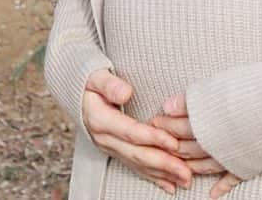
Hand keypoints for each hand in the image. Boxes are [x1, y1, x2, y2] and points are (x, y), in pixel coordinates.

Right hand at [82, 69, 192, 194]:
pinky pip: (135, 167)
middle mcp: (105, 138)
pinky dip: (153, 177)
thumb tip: (126, 92)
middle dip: (163, 163)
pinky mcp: (115, 151)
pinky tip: (169, 185)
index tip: (173, 142)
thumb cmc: (89, 80)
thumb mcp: (95, 76)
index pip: (130, 132)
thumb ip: (109, 84)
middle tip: (185, 171)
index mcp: (100, 119)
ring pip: (138, 164)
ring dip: (162, 174)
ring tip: (184, 179)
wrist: (76, 92)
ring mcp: (110, 147)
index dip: (152, 138)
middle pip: (137, 154)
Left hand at [149, 94, 242, 198]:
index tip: (154, 120)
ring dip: (187, 165)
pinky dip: (219, 188)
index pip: (177, 125)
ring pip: (202, 165)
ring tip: (177, 163)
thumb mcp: (216, 87)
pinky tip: (211, 194)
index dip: (164, 123)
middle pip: (186, 147)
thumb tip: (167, 106)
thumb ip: (191, 99)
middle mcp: (213, 143)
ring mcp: (230, 158)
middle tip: (159, 141)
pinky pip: (229, 181)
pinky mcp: (246, 166)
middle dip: (170, 144)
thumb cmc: (253, 87)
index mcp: (205, 122)